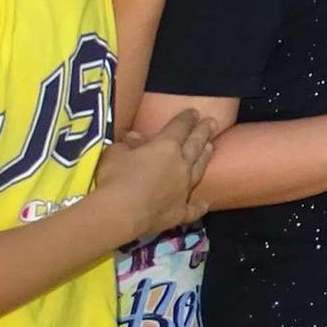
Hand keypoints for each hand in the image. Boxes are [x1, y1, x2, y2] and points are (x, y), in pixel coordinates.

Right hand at [92, 110, 214, 238]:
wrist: (120, 213)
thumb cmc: (115, 178)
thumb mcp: (115, 153)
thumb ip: (128, 144)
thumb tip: (135, 137)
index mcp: (166, 147)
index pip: (179, 127)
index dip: (187, 118)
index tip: (194, 112)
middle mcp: (181, 165)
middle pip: (195, 145)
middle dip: (203, 132)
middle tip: (212, 123)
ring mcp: (183, 190)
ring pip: (198, 170)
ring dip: (205, 158)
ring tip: (210, 148)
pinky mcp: (180, 211)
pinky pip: (193, 208)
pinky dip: (199, 206)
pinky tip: (204, 204)